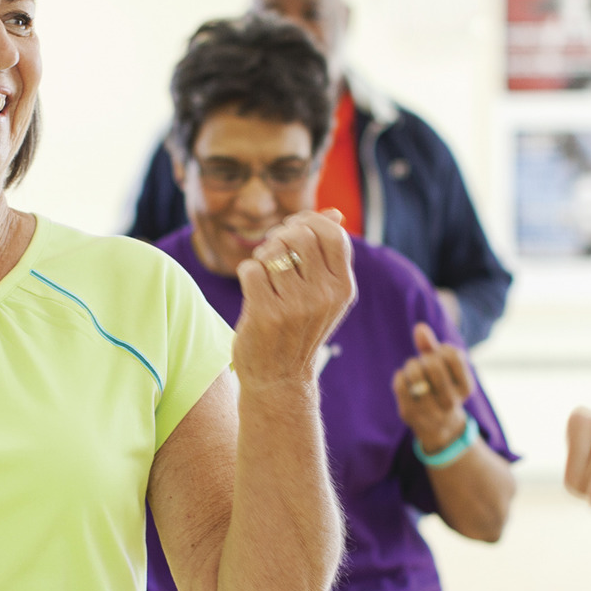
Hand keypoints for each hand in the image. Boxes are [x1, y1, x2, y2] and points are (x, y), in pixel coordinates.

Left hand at [231, 209, 356, 385]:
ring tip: (263, 271)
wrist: (280, 378)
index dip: (309, 222)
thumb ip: (329, 253)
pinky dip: (247, 272)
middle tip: (272, 252)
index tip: (293, 231)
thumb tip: (334, 213)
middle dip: (280, 236)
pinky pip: (250, 269)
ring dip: (262, 255)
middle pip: (300, 235)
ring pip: (273, 250)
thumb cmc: (299, 327)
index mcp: (343, 287)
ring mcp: (296, 306)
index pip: (332, 233)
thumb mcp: (324, 293)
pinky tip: (253, 288)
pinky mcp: (266, 314)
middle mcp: (324, 296)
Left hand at [392, 321, 474, 452]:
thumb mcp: (444, 369)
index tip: (440, 355)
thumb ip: (433, 347)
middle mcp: (451, 402)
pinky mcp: (410, 414)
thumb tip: (419, 327)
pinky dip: (400, 376)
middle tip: (423, 362)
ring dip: (411, 365)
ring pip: (416, 374)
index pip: (453, 355)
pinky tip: (404, 379)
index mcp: (466, 387)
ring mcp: (430, 411)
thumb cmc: (441, 388)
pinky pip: (400, 384)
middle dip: (425, 357)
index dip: (442, 349)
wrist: (438, 427)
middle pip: (434, 364)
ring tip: (413, 369)